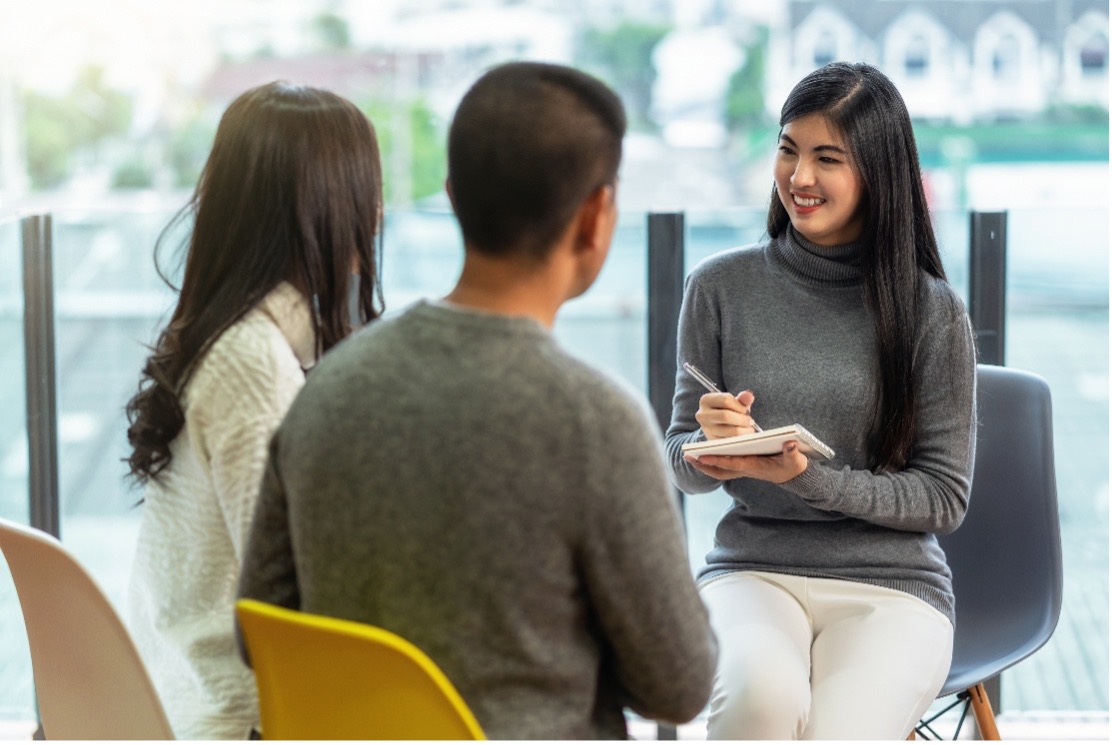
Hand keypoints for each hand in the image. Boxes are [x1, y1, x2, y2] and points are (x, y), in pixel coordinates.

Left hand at [684, 442, 808, 483]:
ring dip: (704, 464)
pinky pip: (722, 467)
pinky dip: (711, 462)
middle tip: (687, 456)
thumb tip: (790, 443)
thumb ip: (793, 452)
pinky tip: (701, 455)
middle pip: (720, 470)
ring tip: (689, 455)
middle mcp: (745, 469)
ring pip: (718, 470)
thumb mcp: (795, 460)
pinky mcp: (742, 466)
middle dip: (703, 464)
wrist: (793, 476)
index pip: (733, 463)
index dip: (718, 459)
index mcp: (755, 466)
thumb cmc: (793, 466)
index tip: (702, 456)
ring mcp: (743, 469)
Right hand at [695, 389, 758, 438]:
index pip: (726, 400)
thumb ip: (742, 399)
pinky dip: (742, 439)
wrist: (716, 427)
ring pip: (732, 431)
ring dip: (745, 430)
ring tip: (748, 428)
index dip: (740, 405)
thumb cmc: (727, 411)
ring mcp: (707, 430)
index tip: (744, 410)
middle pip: (726, 416)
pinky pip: (733, 442)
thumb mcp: (734, 403)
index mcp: (706, 400)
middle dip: (742, 419)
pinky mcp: (713, 442)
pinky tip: (743, 436)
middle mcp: (702, 415)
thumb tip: (749, 396)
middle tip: (750, 421)